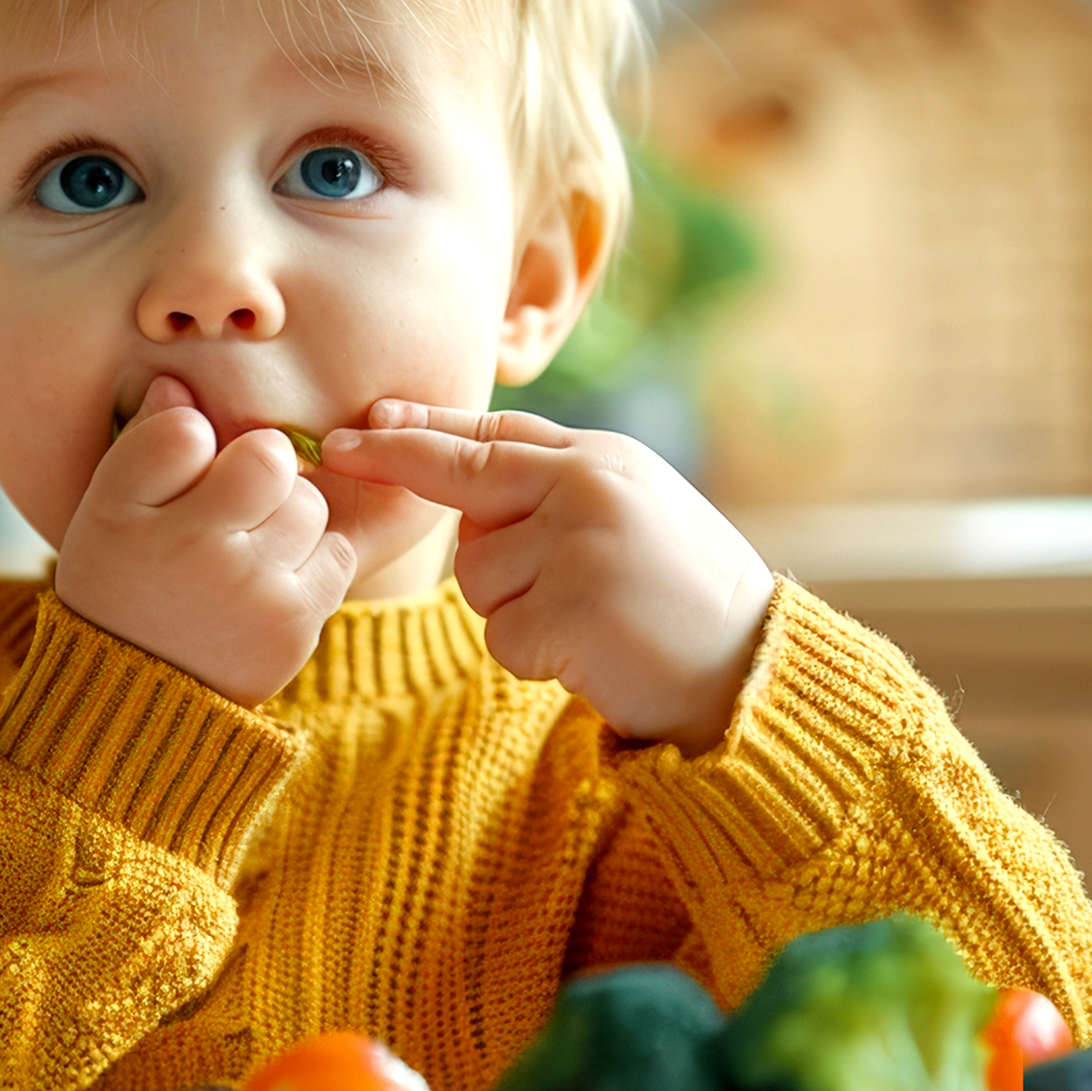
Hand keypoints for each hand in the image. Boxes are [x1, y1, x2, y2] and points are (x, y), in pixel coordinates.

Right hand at [55, 376, 360, 705]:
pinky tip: (270, 580)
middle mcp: (207, 558)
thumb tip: (179, 385)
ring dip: (288, 515)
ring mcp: (261, 595)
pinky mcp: (299, 626)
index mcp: (145, 522)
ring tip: (246, 549)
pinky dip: (312, 558)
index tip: (186, 477)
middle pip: (271, 462)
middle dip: (255, 475)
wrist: (136, 695)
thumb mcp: (107, 514)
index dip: (198, 444)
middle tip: (225, 513)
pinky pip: (336, 554)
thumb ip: (146, 448)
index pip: (193, 433)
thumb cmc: (119, 586)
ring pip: (309, 505)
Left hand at [321, 401, 774, 752]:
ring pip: (476, 574)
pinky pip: (500, 634)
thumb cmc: (684, 597)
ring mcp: (581, 545)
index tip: (359, 420)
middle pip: (463, 476)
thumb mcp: (631, 514)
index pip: (497, 432)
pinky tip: (589, 654)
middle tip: (340, 451)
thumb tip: (461, 490)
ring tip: (584, 618)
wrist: (751, 670)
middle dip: (397, 463)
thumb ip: (557, 489)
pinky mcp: (573, 609)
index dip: (421, 426)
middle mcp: (591, 487)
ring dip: (511, 609)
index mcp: (606, 459)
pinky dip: (532, 655)